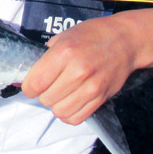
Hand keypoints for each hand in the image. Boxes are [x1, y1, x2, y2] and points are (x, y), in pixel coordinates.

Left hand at [21, 4, 152, 125]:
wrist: (125, 40)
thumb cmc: (91, 35)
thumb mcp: (64, 36)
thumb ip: (46, 55)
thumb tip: (28, 75)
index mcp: (64, 53)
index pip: (35, 83)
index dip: (28, 87)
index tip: (31, 85)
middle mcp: (77, 72)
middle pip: (45, 99)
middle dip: (42, 94)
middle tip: (49, 86)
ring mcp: (91, 87)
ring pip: (60, 112)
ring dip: (56, 105)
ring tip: (60, 94)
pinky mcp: (101, 98)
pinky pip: (76, 118)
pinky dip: (69, 114)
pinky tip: (70, 102)